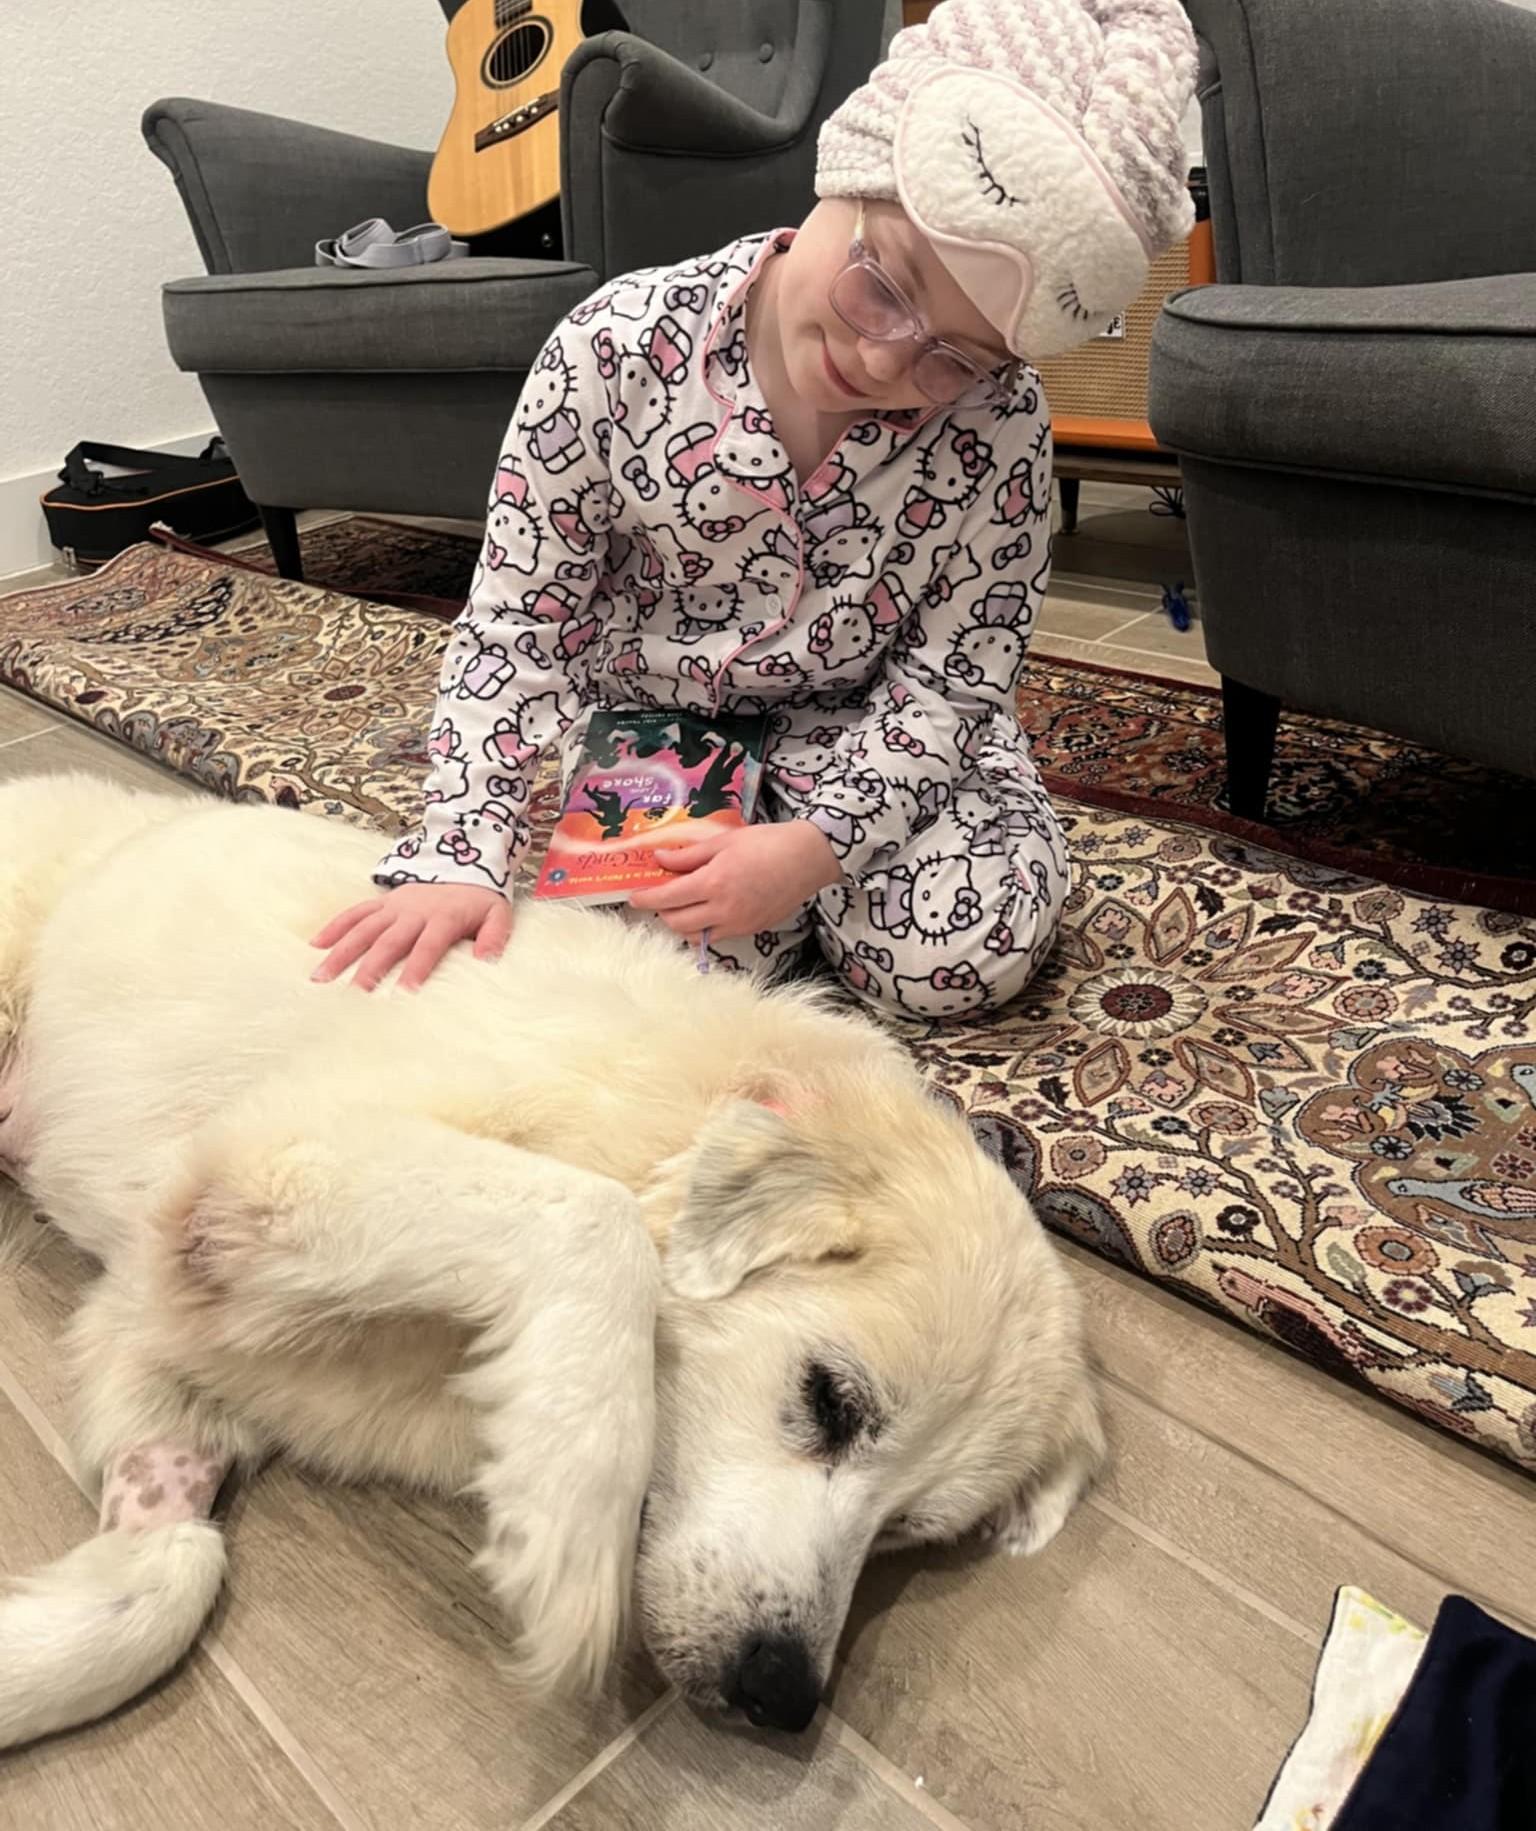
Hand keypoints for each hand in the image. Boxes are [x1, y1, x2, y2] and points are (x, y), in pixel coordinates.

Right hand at [310, 882, 511, 991]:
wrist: (464, 864)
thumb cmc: (480, 899)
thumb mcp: (498, 914)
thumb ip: (494, 937)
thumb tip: (486, 961)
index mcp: (443, 917)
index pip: (429, 945)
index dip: (417, 967)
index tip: (405, 992)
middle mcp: (413, 911)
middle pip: (389, 941)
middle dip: (370, 967)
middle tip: (354, 994)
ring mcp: (394, 906)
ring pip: (363, 929)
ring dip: (342, 952)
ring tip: (321, 977)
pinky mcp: (382, 902)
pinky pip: (355, 913)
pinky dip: (335, 927)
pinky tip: (316, 947)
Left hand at [627, 821, 841, 942]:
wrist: (807, 858)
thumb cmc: (766, 843)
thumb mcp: (723, 842)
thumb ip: (688, 856)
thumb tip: (660, 860)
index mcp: (713, 883)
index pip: (667, 899)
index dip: (646, 899)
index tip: (634, 897)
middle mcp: (722, 910)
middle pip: (676, 923)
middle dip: (662, 912)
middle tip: (659, 897)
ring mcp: (738, 924)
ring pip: (695, 935)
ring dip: (682, 923)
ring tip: (682, 905)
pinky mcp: (751, 930)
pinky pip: (717, 936)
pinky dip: (704, 927)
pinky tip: (707, 910)